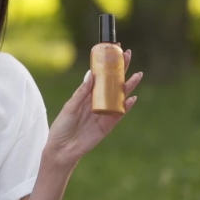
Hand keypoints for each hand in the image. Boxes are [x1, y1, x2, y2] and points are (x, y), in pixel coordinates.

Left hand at [45, 49, 142, 167]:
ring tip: (138, 75)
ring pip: (119, 97)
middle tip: (129, 55)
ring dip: (128, 86)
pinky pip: (119, 114)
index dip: (106, 63)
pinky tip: (133, 98)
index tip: (113, 49)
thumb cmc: (61, 127)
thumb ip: (82, 93)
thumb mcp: (70, 107)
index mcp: (86, 94)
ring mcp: (103, 113)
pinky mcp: (107, 126)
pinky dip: (126, 106)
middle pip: (112, 83)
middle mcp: (97, 102)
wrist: (62, 150)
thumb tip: (92, 75)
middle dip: (121, 69)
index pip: (99, 75)